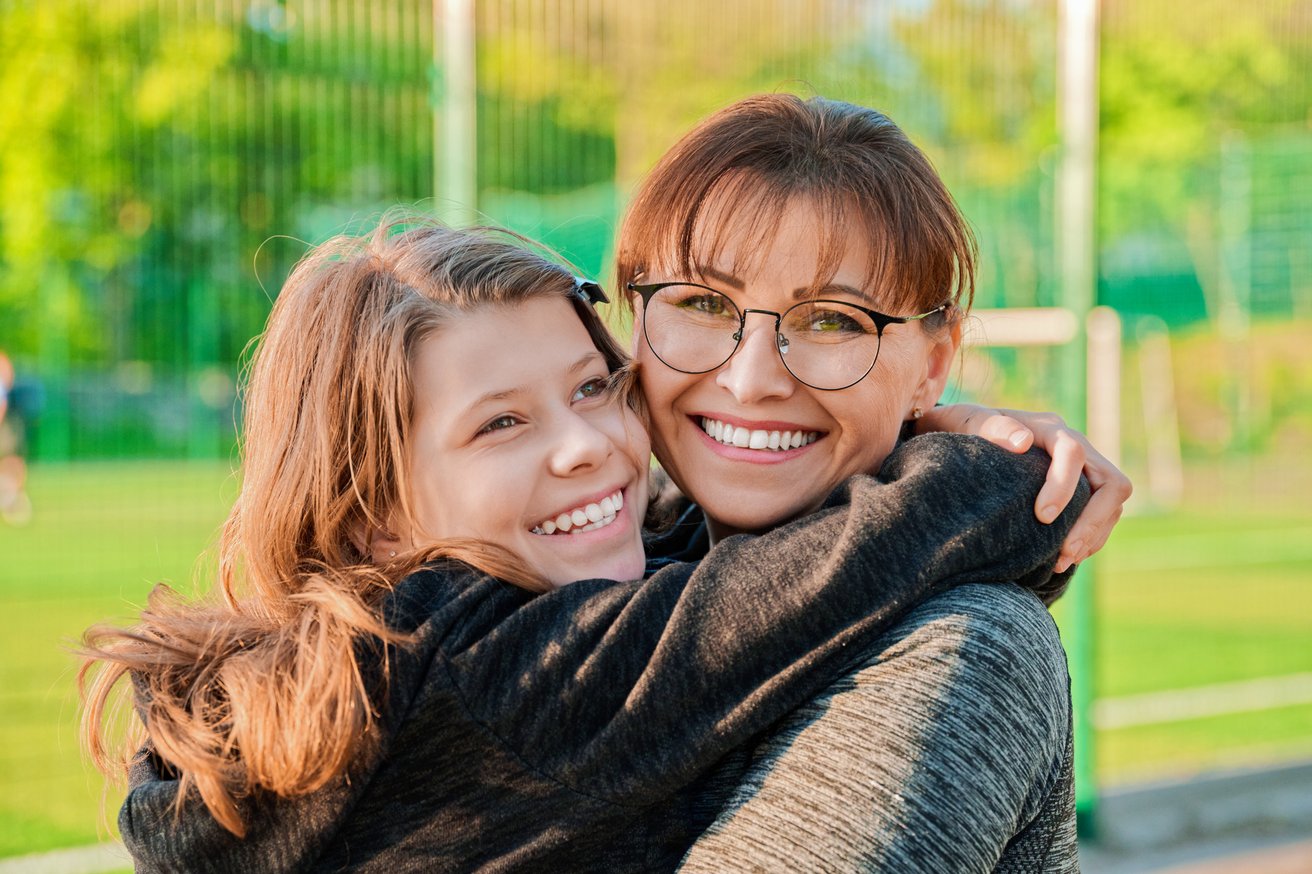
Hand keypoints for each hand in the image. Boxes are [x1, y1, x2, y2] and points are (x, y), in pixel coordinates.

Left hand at [917, 404, 1131, 571]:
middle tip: (1063, 552)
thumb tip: (1022, 442)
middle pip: (1112, 483)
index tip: (1041, 517)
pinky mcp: (1083, 491)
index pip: (1073, 452)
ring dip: (1092, 536)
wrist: (968, 436)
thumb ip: (990, 427)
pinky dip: (1089, 540)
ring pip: (1112, 504)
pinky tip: (1062, 558)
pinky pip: (1104, 517)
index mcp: (1048, 429)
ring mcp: (1084, 471)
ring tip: (1060, 562)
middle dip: (1092, 521)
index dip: (1064, 486)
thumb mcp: (967, 422)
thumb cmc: (964, 430)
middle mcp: (1076, 447)